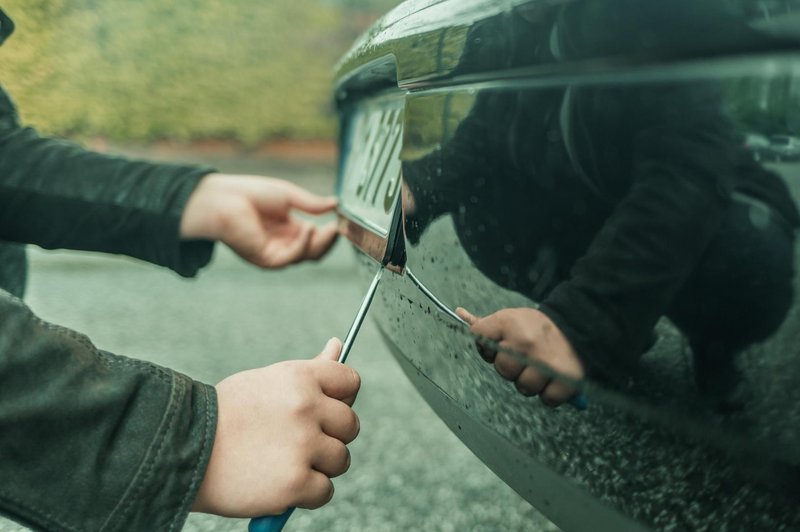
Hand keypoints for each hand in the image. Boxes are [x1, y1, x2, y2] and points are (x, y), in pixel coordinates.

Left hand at [180, 174, 338, 267]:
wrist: (223, 199)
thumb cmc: (250, 194)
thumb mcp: (288, 195)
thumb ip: (312, 204)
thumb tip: (335, 204)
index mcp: (289, 229)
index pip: (316, 238)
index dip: (330, 232)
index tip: (343, 221)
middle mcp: (284, 243)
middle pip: (315, 251)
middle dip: (330, 241)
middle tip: (340, 227)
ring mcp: (276, 253)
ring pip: (306, 256)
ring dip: (321, 243)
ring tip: (331, 228)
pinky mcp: (266, 259)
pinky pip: (292, 257)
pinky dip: (303, 244)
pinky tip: (309, 227)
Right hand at [191, 338, 360, 516]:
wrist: (181, 450)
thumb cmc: (226, 415)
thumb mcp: (266, 381)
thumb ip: (309, 371)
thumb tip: (338, 346)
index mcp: (300, 377)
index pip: (350, 382)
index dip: (341, 399)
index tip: (324, 412)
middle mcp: (306, 407)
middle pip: (350, 425)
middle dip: (330, 437)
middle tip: (298, 442)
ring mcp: (302, 446)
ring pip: (340, 460)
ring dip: (319, 467)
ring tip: (283, 463)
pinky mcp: (295, 483)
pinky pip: (325, 491)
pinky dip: (305, 494)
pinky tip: (278, 484)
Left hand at [456, 307, 583, 406]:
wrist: (579, 327)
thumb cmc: (537, 327)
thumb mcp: (511, 318)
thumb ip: (486, 324)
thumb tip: (459, 311)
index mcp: (510, 324)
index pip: (479, 337)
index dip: (488, 346)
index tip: (501, 344)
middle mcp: (527, 344)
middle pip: (503, 370)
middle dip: (512, 367)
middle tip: (526, 357)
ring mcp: (547, 364)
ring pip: (524, 388)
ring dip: (532, 382)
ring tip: (542, 367)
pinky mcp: (566, 381)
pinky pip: (547, 400)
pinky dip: (551, 393)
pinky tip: (554, 378)